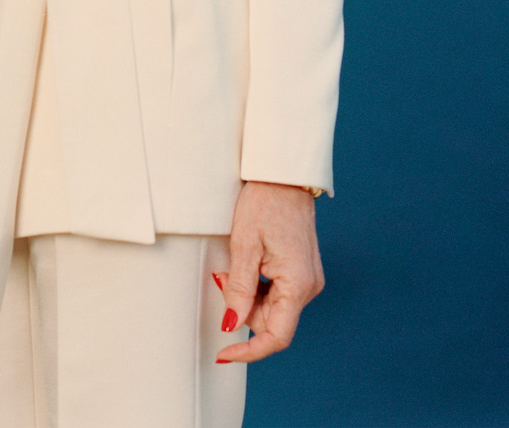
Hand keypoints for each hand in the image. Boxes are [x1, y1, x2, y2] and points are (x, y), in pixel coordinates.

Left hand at [214, 180, 323, 363]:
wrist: (283, 176)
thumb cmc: (264, 204)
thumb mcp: (244, 245)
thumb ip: (239, 289)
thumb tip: (231, 326)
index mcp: (298, 284)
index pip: (276, 335)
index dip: (249, 350)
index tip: (224, 354)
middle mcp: (309, 287)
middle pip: (270, 320)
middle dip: (242, 308)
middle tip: (223, 275)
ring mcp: (307, 279)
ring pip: (272, 307)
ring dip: (248, 294)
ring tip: (234, 262)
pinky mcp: (302, 271)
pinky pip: (277, 292)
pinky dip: (257, 285)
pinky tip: (247, 262)